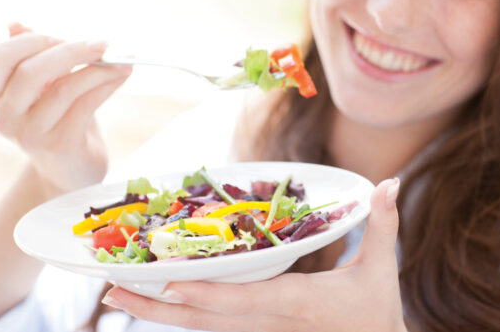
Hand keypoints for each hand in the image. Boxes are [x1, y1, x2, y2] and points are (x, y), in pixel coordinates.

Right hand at [0, 22, 131, 193]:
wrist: (73, 173)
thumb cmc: (63, 122)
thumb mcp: (48, 88)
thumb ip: (38, 59)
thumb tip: (15, 23)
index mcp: (0, 94)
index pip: (0, 56)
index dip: (32, 40)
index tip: (65, 35)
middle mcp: (8, 115)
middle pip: (32, 71)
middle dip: (72, 51)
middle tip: (104, 43)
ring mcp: (31, 133)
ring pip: (63, 88)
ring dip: (99, 69)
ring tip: (124, 60)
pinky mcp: (59, 145)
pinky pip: (85, 106)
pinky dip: (106, 86)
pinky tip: (122, 76)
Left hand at [103, 179, 406, 331]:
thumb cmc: (376, 311)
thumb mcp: (380, 268)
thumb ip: (383, 223)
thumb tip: (390, 182)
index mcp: (296, 304)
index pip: (244, 300)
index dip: (206, 294)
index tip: (169, 282)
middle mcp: (269, 322)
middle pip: (205, 321)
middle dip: (158, 308)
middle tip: (110, 293)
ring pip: (201, 328)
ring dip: (158, 314)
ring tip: (117, 300)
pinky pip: (211, 327)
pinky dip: (179, 317)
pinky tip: (155, 305)